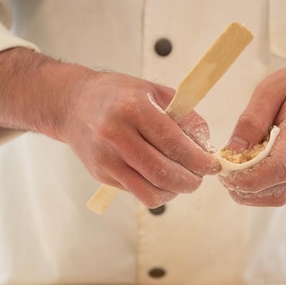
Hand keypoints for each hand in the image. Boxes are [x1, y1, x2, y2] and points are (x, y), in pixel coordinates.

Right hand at [59, 71, 219, 207]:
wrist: (73, 103)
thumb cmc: (117, 94)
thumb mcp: (154, 92)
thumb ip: (184, 115)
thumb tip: (207, 144)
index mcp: (133, 109)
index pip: (173, 143)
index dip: (198, 159)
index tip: (212, 165)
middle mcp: (116, 135)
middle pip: (162, 172)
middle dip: (190, 181)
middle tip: (201, 178)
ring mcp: (106, 158)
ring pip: (150, 190)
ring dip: (175, 192)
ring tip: (183, 181)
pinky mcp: (100, 174)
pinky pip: (136, 193)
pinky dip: (156, 192)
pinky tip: (163, 181)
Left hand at [219, 57, 285, 205]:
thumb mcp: (270, 89)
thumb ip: (252, 120)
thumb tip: (232, 150)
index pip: (279, 168)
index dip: (250, 180)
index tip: (226, 176)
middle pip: (280, 190)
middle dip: (247, 192)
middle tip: (224, 179)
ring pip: (283, 194)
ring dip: (254, 194)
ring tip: (233, 177)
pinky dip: (265, 185)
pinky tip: (251, 169)